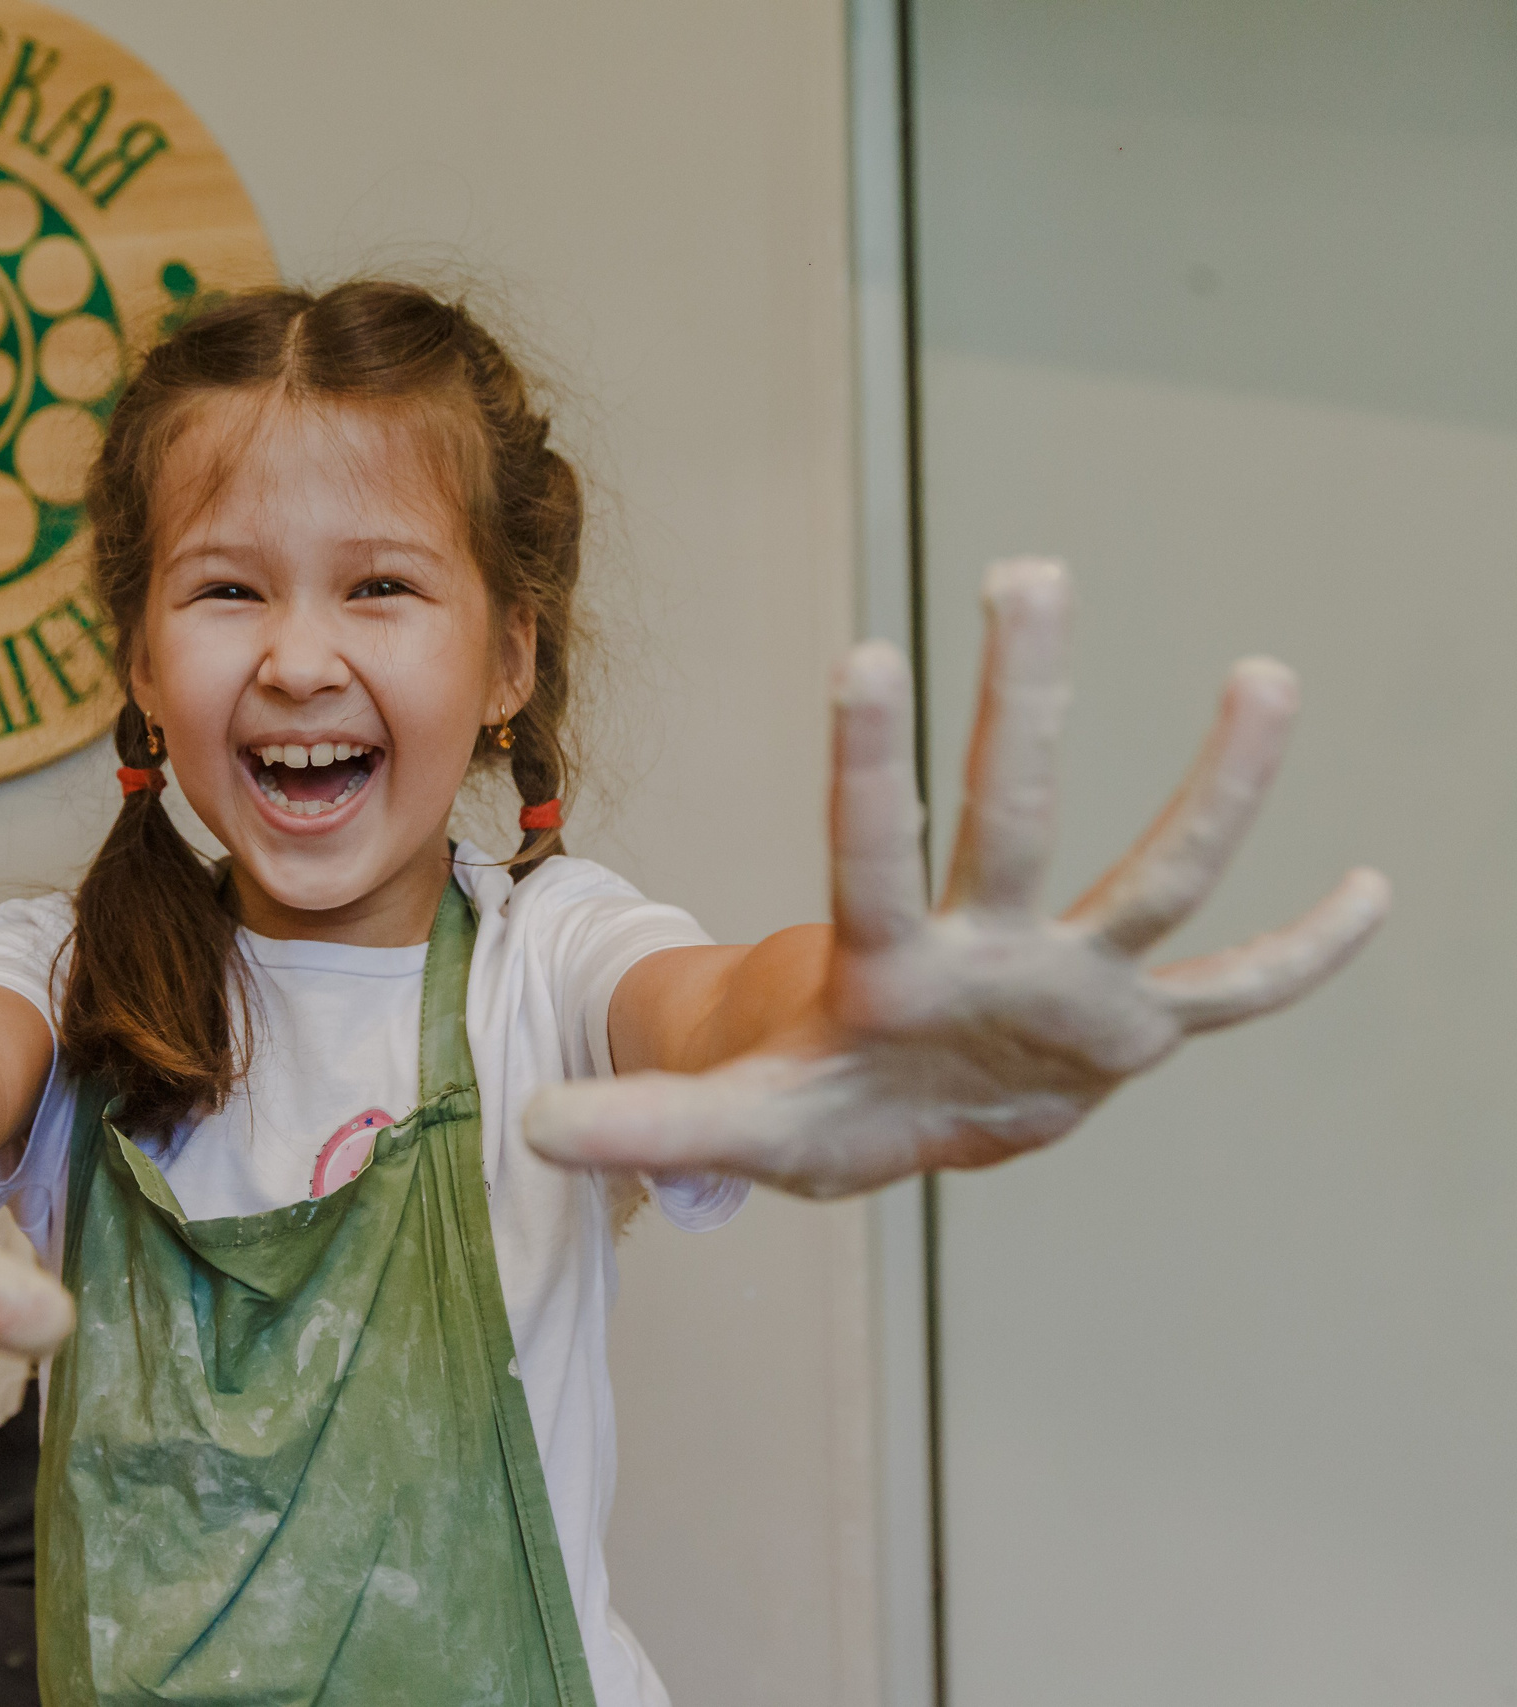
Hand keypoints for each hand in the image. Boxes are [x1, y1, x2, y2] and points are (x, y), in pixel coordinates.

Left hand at [525, 558, 1389, 1197]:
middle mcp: (986, 943)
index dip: (870, 764)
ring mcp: (1067, 977)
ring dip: (1214, 791)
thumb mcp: (732, 1124)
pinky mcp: (1129, 1025)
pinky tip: (1375, 892)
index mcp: (883, 962)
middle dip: (1021, 705)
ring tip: (1265, 676)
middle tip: (1025, 569)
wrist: (891, 1121)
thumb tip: (526, 1130)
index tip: (872, 654)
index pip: (870, 846)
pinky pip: (1232, 989)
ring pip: (1153, 874)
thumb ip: (645, 1128)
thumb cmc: (813, 1103)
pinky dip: (1300, 956)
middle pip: (1012, 815)